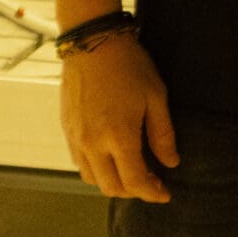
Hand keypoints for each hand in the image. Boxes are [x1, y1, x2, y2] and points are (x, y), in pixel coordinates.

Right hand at [60, 33, 178, 200]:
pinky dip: (96, 168)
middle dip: (133, 192)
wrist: (92, 43)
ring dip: (112, 182)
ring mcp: (76, 138)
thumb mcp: (156, 97)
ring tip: (131, 170)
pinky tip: (110, 156)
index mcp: (119, 137)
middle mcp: (93, 143)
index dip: (152, 193)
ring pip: (92, 178)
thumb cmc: (129, 66)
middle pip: (111, 187)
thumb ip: (163, 135)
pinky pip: (79, 162)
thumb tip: (170, 163)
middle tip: (150, 182)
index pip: (135, 181)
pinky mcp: (66, 129)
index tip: (165, 193)